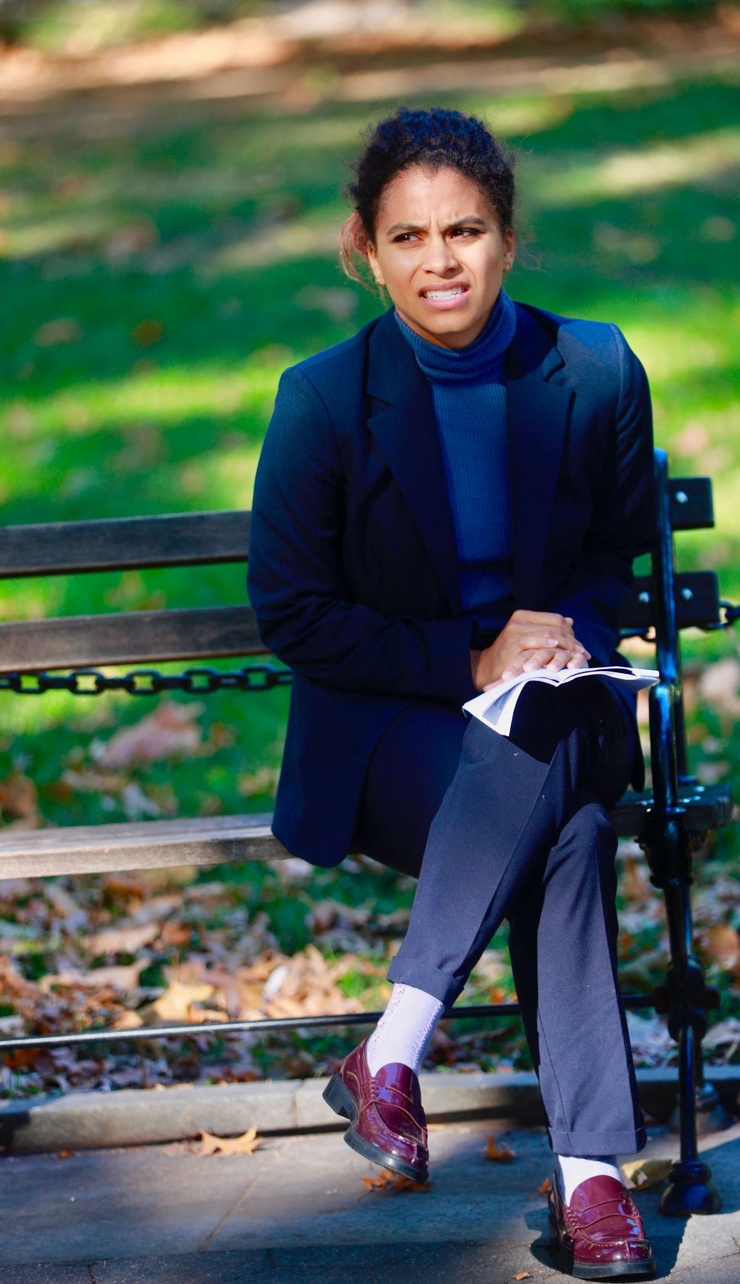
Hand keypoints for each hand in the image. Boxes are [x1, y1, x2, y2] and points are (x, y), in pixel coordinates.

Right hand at [470, 610, 590, 690]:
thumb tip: (570, 621)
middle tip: (584, 654)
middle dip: (573, 641)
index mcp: (523, 615)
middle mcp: (519, 620)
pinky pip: (540, 644)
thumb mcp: (527, 638)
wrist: (487, 668)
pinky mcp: (516, 644)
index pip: (556, 619)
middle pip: (556, 626)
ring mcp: (517, 631)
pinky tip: (561, 656)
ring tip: (578, 658)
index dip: (571, 632)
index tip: (581, 646)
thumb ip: (546, 629)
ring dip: (567, 647)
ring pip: (550, 634)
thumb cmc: (510, 655)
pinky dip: (553, 650)